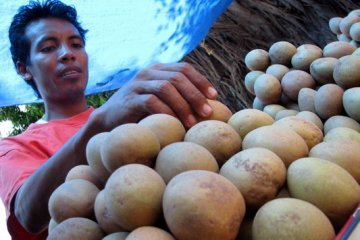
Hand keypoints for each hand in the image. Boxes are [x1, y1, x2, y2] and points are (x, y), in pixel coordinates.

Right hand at [96, 62, 217, 129]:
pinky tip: (175, 124)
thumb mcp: (160, 99)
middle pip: (178, 77)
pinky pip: (152, 102)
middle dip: (195, 95)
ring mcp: (138, 84)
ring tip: (193, 122)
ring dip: (183, 105)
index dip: (201, 81)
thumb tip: (208, 105)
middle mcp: (148, 72)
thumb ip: (177, 96)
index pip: (184, 68)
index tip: (214, 96)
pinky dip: (167, 112)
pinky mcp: (130, 99)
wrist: (109, 121)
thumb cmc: (141, 113)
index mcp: (158, 70)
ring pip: (167, 87)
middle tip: (207, 112)